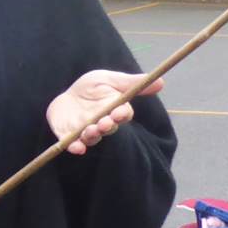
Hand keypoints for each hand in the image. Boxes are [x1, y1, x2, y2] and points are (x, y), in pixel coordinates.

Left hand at [46, 69, 161, 155]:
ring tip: (90, 130)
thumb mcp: (109, 79)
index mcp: (114, 110)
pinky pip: (72, 144)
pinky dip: (74, 146)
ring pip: (92, 137)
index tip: (119, 112)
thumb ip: (131, 82)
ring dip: (92, 135)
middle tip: (104, 123)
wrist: (66, 96)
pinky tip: (75, 147)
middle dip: (107, 126)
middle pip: (108, 128)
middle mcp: (102, 123)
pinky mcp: (68, 136)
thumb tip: (161, 81)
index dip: (122, 114)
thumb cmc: (91, 88)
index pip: (123, 114)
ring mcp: (85, 131)